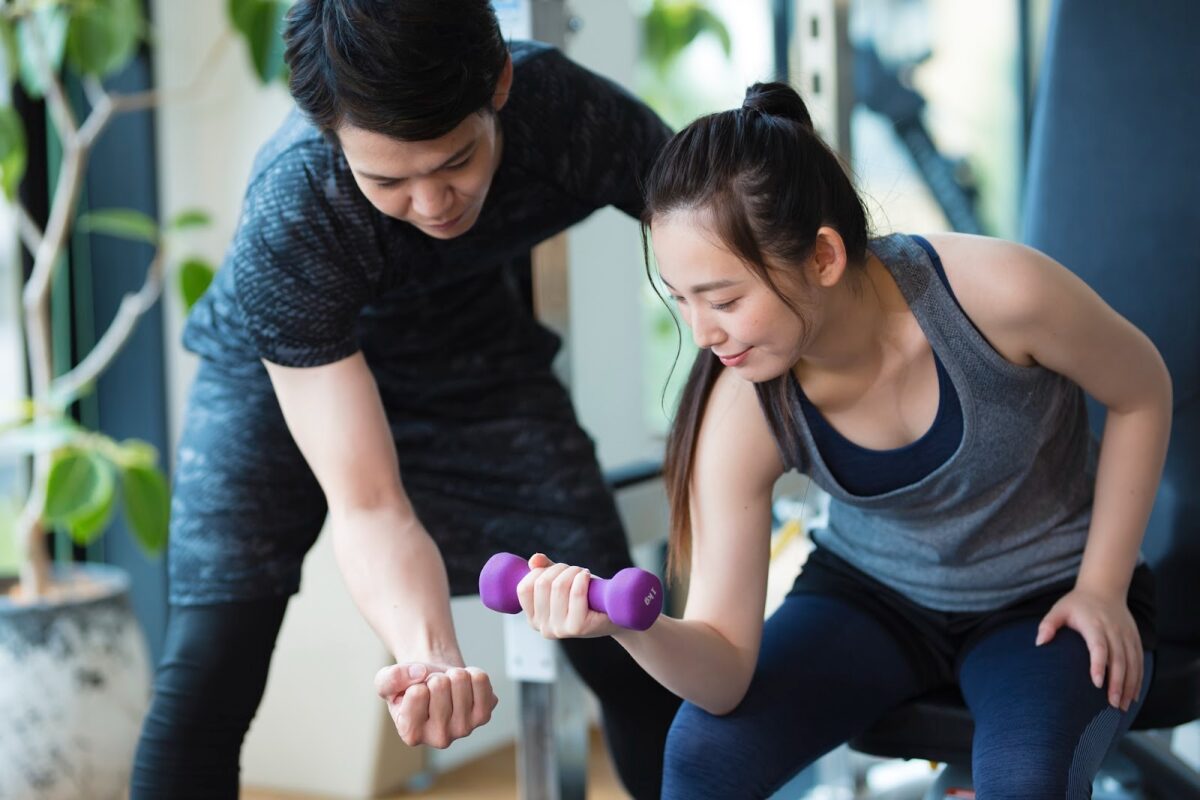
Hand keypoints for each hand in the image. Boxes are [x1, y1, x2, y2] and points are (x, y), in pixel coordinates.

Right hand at [374, 660, 497, 747]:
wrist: (434, 683)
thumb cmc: (410, 685)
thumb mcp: (386, 680)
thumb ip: (391, 678)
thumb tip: (420, 673)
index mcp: (411, 734)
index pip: (417, 693)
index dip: (414, 680)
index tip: (415, 689)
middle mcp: (439, 738)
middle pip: (440, 684)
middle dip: (435, 676)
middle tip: (433, 687)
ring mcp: (464, 728)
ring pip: (460, 679)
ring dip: (452, 674)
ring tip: (447, 686)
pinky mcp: (483, 715)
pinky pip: (480, 679)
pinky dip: (471, 672)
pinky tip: (464, 685)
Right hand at [516, 553, 618, 638]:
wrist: (612, 612)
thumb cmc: (584, 594)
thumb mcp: (560, 580)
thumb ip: (543, 569)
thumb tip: (535, 559)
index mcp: (533, 618)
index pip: (523, 588)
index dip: (539, 572)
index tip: (555, 570)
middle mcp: (543, 627)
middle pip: (542, 584)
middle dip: (559, 568)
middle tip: (574, 570)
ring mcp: (559, 629)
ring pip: (559, 586)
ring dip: (573, 571)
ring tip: (583, 574)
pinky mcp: (577, 627)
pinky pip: (576, 593)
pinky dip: (582, 578)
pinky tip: (587, 577)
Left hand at [1037, 587, 1142, 710]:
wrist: (1104, 589)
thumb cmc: (1077, 603)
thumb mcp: (1059, 609)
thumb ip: (1048, 625)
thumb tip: (1039, 643)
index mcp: (1094, 624)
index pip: (1099, 647)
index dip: (1099, 665)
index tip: (1096, 683)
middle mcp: (1114, 631)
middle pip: (1119, 660)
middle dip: (1117, 683)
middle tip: (1113, 704)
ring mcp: (1127, 635)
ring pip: (1133, 663)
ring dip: (1130, 685)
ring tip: (1123, 706)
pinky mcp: (1135, 639)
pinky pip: (1140, 661)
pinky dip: (1138, 679)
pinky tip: (1134, 696)